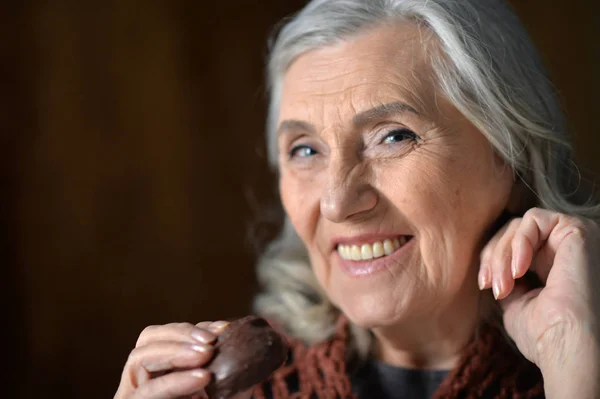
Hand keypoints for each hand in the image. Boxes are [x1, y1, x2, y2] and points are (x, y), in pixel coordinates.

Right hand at [114, 320, 250, 398]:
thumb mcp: (224, 394)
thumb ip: (231, 371)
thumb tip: (258, 344)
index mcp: (160, 372)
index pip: (166, 336)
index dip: (191, 328)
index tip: (223, 329)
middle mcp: (141, 382)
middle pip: (147, 340)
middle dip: (180, 335)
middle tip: (211, 342)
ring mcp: (133, 398)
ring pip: (137, 359)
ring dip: (175, 351)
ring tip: (207, 355)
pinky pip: (147, 394)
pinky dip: (175, 382)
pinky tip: (202, 378)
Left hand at [479, 208, 598, 395]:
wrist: (567, 345)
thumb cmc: (544, 334)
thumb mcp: (516, 301)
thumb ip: (507, 278)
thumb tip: (491, 267)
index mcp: (555, 265)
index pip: (513, 245)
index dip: (492, 260)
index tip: (484, 285)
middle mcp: (568, 249)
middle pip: (513, 232)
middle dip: (493, 257)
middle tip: (490, 285)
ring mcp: (573, 238)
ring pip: (519, 225)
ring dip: (502, 254)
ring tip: (504, 284)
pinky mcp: (577, 229)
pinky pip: (533, 218)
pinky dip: (519, 241)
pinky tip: (519, 269)